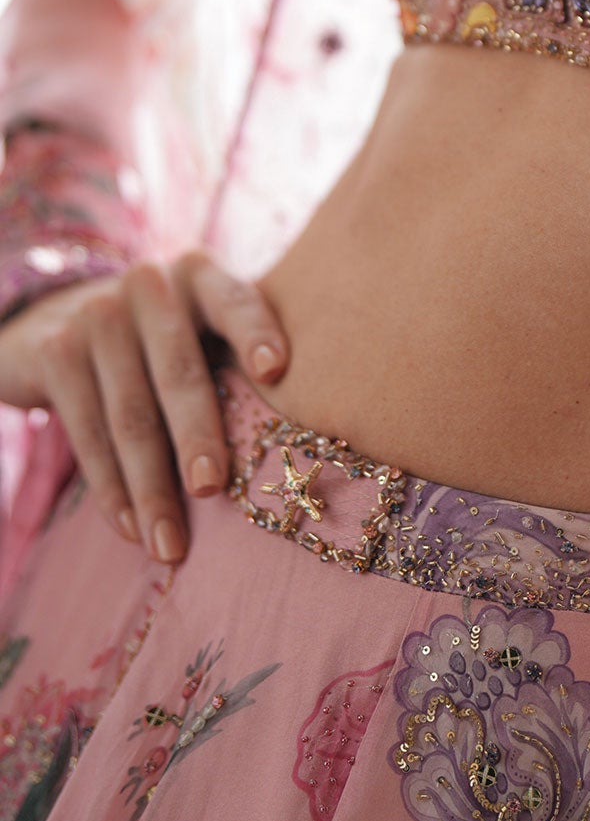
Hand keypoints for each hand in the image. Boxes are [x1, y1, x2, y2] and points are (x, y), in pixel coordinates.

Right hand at [0, 250, 289, 563]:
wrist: (61, 317)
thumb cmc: (163, 338)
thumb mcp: (200, 328)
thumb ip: (238, 359)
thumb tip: (301, 447)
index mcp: (201, 274)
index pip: (235, 300)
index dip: (255, 331)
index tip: (275, 369)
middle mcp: (150, 284)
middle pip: (180, 372)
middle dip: (196, 436)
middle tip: (211, 490)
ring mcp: (97, 314)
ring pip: (131, 415)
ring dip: (151, 488)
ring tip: (170, 546)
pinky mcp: (56, 351)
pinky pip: (87, 430)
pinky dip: (112, 489)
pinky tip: (131, 529)